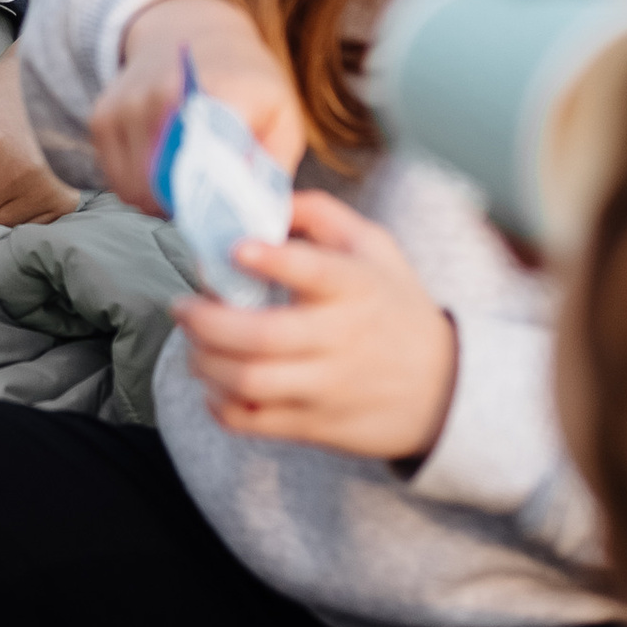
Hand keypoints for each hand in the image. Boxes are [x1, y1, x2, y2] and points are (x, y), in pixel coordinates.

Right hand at [89, 0, 305, 217]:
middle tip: (207, 204)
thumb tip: (257, 221)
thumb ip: (272, 169)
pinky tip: (161, 170)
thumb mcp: (282, 118)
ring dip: (158, 202)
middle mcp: (165, 95)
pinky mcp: (102, 118)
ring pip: (134, 191)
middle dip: (186, 209)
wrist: (192, 31)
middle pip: (165, 189)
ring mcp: (127, 106)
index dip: (214, 202)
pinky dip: (137, 188)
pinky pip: (115, 179)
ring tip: (185, 185)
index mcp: (220, 93)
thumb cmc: (245, 85)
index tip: (225, 216)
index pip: (210, 165)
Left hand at [175, 189, 457, 461]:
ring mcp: (326, 387)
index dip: (270, 260)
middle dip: (206, 320)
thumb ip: (320, 214)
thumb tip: (264, 201)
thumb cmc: (395, 307)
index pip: (314, 272)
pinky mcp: (314, 425)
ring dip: (203, 361)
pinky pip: (250, 420)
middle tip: (183, 306)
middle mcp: (342, 338)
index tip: (237, 249)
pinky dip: (218, 403)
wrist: (444, 389)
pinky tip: (214, 382)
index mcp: (358, 287)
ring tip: (194, 342)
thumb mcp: (376, 248)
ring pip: (247, 381)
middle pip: (262, 336)